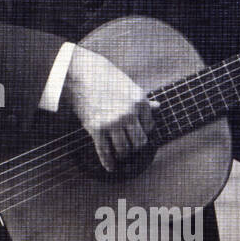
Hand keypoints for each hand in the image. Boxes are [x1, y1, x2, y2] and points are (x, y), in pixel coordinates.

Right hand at [62, 46, 158, 172]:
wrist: (81, 72)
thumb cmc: (106, 77)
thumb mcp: (129, 86)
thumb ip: (143, 100)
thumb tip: (158, 107)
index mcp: (139, 102)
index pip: (149, 127)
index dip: (144, 131)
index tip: (138, 132)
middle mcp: (128, 114)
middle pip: (139, 142)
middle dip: (136, 146)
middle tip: (131, 145)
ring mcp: (112, 122)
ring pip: (124, 149)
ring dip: (123, 154)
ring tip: (121, 153)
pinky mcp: (96, 128)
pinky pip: (104, 151)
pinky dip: (108, 162)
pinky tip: (111, 168)